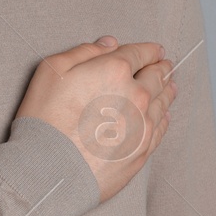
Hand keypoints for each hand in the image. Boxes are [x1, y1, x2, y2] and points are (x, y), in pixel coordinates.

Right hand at [14, 35, 176, 202]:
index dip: (150, 50)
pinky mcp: (142, 150)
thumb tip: (110, 44)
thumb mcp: (52, 71)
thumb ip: (84, 52)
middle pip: (157, 77)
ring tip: (171, 86)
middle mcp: (136, 95)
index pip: (141, 54)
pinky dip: (164, 117)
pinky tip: (163, 115)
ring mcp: (143, 124)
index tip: (156, 51)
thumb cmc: (45, 119)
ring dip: (167, 91)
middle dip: (162, 69)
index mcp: (115, 70)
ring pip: (162, 102)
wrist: (50, 171)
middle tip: (166, 67)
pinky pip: (160, 128)